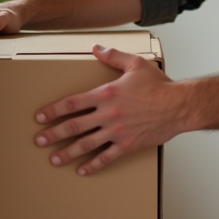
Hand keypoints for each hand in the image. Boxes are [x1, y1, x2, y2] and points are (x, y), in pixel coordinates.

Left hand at [33, 44, 192, 174]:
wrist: (179, 106)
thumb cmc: (159, 85)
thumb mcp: (135, 64)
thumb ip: (113, 56)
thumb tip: (96, 48)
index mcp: (106, 94)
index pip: (73, 103)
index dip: (54, 110)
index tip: (40, 116)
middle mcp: (108, 114)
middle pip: (74, 126)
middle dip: (54, 134)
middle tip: (39, 140)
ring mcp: (117, 131)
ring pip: (86, 144)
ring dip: (67, 152)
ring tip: (54, 158)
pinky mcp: (127, 145)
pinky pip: (106, 157)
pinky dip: (93, 164)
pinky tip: (82, 169)